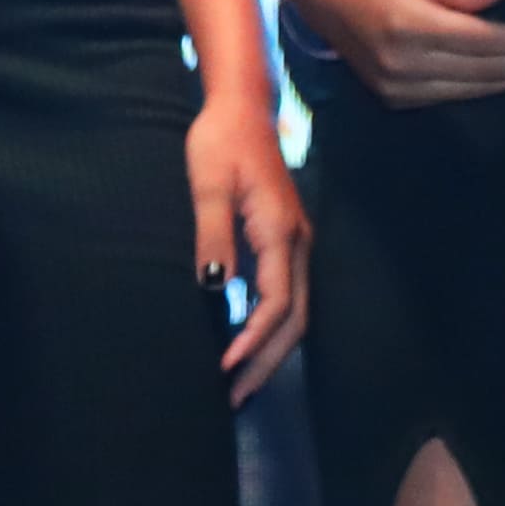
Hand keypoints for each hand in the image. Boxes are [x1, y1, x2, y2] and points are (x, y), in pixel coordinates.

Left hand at [188, 98, 308, 398]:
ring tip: (241, 383)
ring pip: (296, 311)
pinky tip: (246, 343)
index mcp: (279, 232)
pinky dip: (270, 329)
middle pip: (295, 319)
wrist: (242, 107)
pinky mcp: (285, 241)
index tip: (226, 367)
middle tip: (235, 398)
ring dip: (270, 350)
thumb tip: (214, 289)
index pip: (277, 302)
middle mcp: (296, 243)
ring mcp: (294, 242)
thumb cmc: (220, 141)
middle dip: (267, 362)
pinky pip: (287, 296)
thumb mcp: (207, 185)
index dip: (254, 340)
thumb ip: (212, 237)